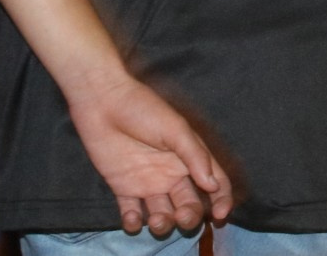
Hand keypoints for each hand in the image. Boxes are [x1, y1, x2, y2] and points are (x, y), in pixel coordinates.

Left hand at [67, 65, 230, 234]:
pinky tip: (133, 219)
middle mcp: (172, 174)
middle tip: (182, 215)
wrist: (103, 104)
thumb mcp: (176, 129)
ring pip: (162, 213)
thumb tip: (214, 185)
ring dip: (163, 223)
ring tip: (157, 220)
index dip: (222, 200)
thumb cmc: (144, 110)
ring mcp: (147, 183)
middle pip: (189, 204)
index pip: (214, 183)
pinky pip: (132, 213)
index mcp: (190, 158)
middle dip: (190, 215)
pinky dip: (134, 222)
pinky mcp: (123, 188)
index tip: (220, 215)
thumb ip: (195, 156)